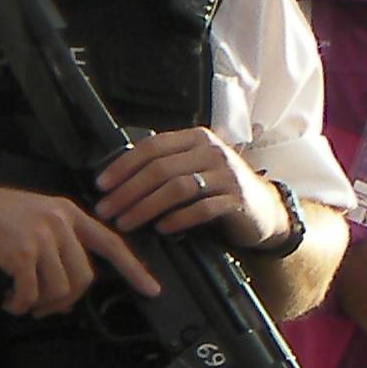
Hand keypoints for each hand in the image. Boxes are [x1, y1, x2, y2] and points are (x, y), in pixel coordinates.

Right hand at [0, 174, 159, 314]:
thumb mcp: (30, 215)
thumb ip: (56, 238)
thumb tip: (68, 280)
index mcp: (66, 211)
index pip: (111, 242)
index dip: (134, 268)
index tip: (152, 289)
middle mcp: (59, 221)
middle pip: (84, 277)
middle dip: (64, 301)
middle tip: (42, 307)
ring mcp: (41, 236)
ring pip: (60, 289)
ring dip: (39, 305)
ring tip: (21, 302)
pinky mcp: (20, 252)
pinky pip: (32, 294)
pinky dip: (20, 305)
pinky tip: (7, 301)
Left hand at [94, 125, 286, 249]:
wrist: (265, 210)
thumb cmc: (220, 189)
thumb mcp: (194, 169)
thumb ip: (165, 168)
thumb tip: (117, 180)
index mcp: (195, 138)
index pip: (151, 146)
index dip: (123, 165)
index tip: (101, 185)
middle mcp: (211, 151)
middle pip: (160, 169)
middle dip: (128, 191)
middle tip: (107, 210)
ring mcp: (226, 174)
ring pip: (177, 188)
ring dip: (145, 207)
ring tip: (126, 223)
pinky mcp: (236, 199)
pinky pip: (201, 208)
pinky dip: (177, 219)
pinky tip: (161, 229)